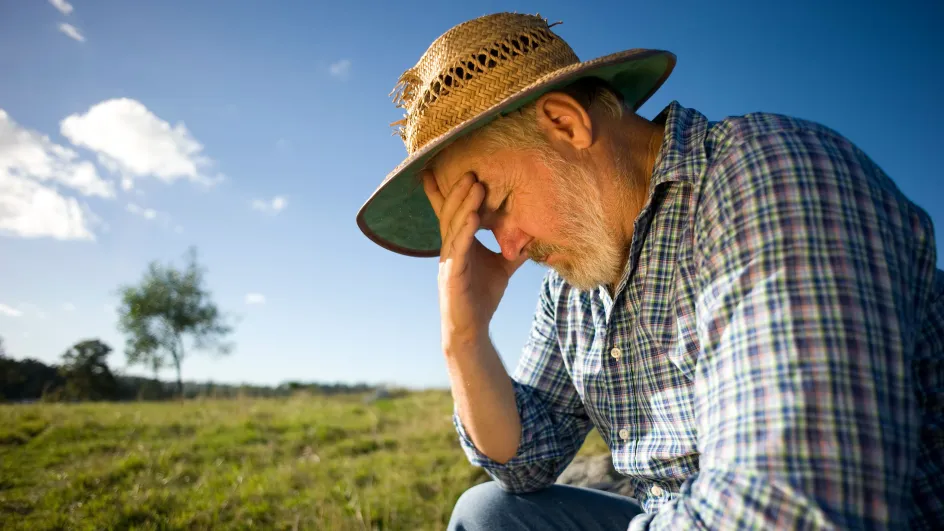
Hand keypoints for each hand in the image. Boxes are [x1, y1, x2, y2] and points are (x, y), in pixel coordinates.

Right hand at [423, 170, 526, 351]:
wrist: (472, 328)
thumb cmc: (482, 297)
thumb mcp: (502, 268)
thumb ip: (513, 250)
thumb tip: (533, 236)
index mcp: (459, 243)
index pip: (451, 213)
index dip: (444, 193)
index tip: (439, 170)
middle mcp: (450, 248)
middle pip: (451, 213)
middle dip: (458, 191)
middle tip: (470, 170)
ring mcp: (449, 260)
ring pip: (453, 226)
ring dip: (464, 205)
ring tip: (475, 185)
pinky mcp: (452, 273)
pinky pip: (458, 248)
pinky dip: (465, 231)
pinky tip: (473, 218)